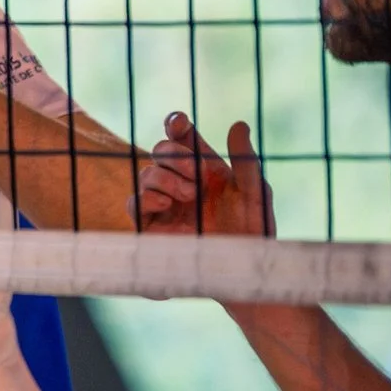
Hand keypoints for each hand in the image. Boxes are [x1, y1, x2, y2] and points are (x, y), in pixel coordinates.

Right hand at [133, 113, 274, 236]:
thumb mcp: (255, 192)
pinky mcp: (151, 225)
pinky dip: (147, 197)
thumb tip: (239, 124)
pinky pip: (135, 202)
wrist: (242, 268)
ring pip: (147, 173)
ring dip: (167, 178)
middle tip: (199, 173)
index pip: (182, 137)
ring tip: (190, 195)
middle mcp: (180, 181)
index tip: (179, 123)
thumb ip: (246, 160)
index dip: (175, 124)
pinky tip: (167, 203)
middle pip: (160, 149)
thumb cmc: (253, 231)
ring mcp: (164, 202)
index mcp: (203, 168)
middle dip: (175, 154)